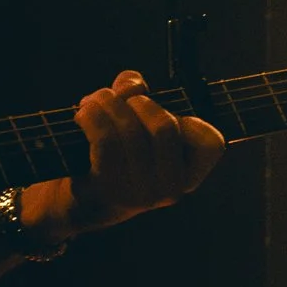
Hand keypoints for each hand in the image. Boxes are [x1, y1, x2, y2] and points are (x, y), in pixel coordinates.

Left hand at [11, 69, 227, 246]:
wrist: (74, 202)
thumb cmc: (111, 155)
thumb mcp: (133, 122)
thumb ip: (136, 92)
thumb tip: (133, 84)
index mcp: (187, 175)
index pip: (211, 143)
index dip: (189, 120)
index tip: (162, 118)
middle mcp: (171, 189)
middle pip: (165, 125)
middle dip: (135, 102)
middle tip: (116, 102)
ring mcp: (142, 193)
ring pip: (131, 129)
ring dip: (107, 104)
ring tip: (94, 102)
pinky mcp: (111, 189)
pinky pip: (105, 140)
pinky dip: (92, 117)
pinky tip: (83, 114)